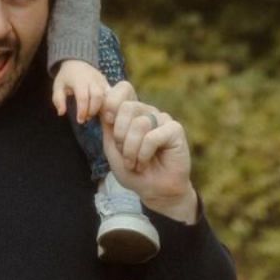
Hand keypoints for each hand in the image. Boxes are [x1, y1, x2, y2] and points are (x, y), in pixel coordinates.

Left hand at [52, 58, 109, 124]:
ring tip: (93, 115)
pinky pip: (110, 94)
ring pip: (106, 96)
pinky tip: (101, 110)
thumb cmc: (66, 76)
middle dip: (93, 110)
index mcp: (79, 80)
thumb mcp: (57, 86)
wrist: (77, 61)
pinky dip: (107, 104)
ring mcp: (101, 80)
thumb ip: (58, 100)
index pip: (83, 97)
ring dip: (101, 108)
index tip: (80, 120)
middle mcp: (92, 80)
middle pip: (97, 96)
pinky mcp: (106, 82)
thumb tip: (61, 113)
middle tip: (86, 118)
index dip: (82, 111)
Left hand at [97, 81, 197, 223]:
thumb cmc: (133, 171)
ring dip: (131, 150)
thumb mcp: (112, 148)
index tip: (107, 122)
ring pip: (139, 124)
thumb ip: (108, 125)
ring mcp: (163, 119)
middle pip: (127, 107)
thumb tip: (103, 100)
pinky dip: (144, 154)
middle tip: (124, 153)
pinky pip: (152, 137)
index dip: (111, 102)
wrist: (154, 190)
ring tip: (135, 163)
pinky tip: (146, 162)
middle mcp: (148, 112)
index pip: (123, 89)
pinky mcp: (175, 130)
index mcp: (132, 113)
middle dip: (120, 135)